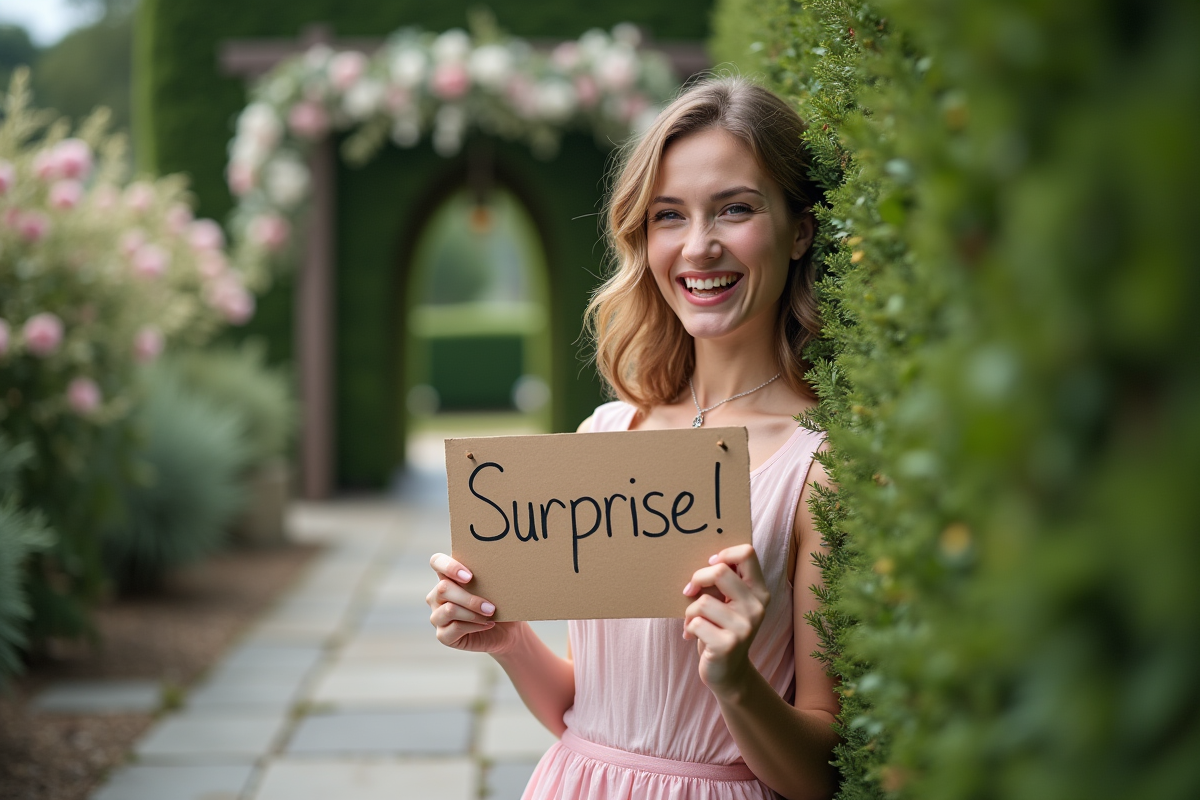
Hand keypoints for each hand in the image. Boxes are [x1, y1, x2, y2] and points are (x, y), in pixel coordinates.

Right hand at [427, 553, 524, 653]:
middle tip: (490, 606)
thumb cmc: (500, 603)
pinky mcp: (443, 635)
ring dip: (473, 613)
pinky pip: (455, 628)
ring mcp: (437, 616)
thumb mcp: (496, 587)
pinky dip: (474, 626)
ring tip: (491, 614)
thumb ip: (489, 576)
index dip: (449, 566)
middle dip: (469, 598)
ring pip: (449, 609)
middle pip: (443, 588)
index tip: (469, 576)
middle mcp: (438, 595)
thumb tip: (497, 567)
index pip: (437, 562)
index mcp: (448, 577)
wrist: (507, 630)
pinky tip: (487, 624)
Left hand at [682, 544, 770, 696]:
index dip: (723, 554)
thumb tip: (706, 558)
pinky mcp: (728, 644)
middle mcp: (757, 607)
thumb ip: (726, 582)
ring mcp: (744, 627)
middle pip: (719, 571)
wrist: (728, 673)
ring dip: (689, 611)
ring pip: (702, 601)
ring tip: (692, 621)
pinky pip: (695, 622)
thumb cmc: (722, 629)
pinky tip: (692, 636)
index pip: (747, 553)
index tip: (710, 565)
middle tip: (689, 591)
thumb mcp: (731, 603)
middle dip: (697, 578)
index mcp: (759, 592)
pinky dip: (688, 628)